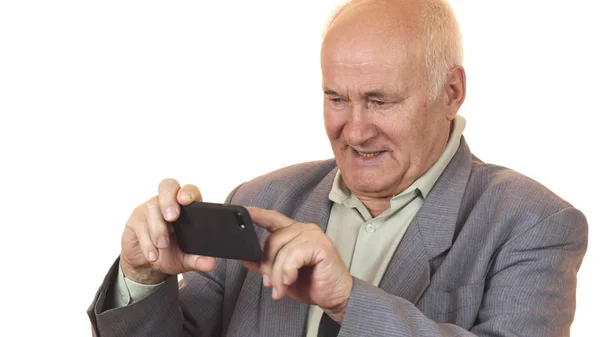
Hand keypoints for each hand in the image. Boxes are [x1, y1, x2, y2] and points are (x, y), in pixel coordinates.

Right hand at [119, 178, 216, 283]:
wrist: (146, 264)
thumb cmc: (170, 254)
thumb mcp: (185, 260)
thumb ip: (198, 260)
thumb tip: (210, 263)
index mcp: (186, 208)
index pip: (189, 190)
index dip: (187, 192)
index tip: (186, 200)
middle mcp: (168, 202)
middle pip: (168, 186)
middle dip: (169, 200)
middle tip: (172, 218)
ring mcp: (151, 208)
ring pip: (152, 207)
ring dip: (158, 229)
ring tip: (162, 246)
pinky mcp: (136, 219)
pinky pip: (140, 224)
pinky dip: (147, 242)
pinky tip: (152, 254)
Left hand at [241, 207, 352, 322]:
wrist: (335, 297)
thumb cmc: (313, 283)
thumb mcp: (282, 275)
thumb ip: (265, 264)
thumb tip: (245, 258)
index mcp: (294, 232)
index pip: (272, 218)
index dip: (257, 214)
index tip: (243, 211)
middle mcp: (303, 229)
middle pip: (272, 239)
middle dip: (267, 265)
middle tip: (269, 283)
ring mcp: (313, 235)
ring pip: (282, 251)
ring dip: (278, 274)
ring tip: (281, 288)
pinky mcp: (320, 245)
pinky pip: (293, 256)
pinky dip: (288, 271)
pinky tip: (291, 280)